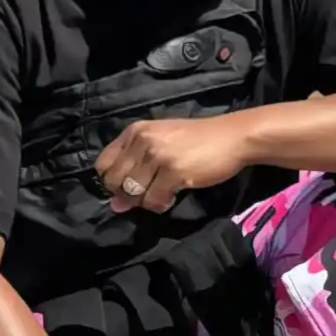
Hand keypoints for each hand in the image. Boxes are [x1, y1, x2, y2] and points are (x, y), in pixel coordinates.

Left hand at [96, 116, 248, 213]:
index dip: (111, 180)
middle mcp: (143, 140)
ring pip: (132, 193)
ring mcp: (158, 155)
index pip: (103, 163)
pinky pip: (153, 200)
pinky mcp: (174, 171)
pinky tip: (173, 196)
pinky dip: (161, 204)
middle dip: (127, 194)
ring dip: (145, 201)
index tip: (129, 185)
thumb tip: (115, 205)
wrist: (232, 137)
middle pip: (114, 181)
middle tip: (147, 192)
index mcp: (136, 130)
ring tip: (161, 193)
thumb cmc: (197, 140)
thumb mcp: (162, 145)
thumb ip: (136, 169)